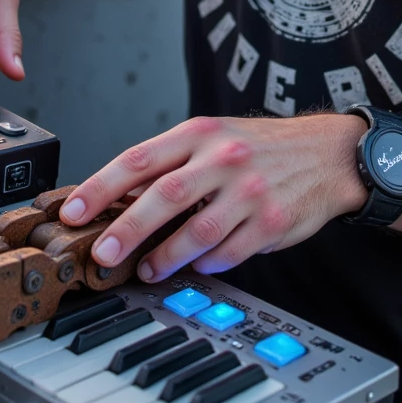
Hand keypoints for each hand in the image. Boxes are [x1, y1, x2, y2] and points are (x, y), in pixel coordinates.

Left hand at [58, 114, 366, 280]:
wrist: (328, 153)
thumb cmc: (261, 148)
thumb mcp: (214, 138)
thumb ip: (172, 163)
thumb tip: (118, 198)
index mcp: (200, 133)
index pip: (139, 159)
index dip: (101, 187)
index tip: (73, 212)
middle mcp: (224, 158)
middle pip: (164, 196)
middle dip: (127, 229)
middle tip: (103, 254)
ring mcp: (250, 191)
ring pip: (196, 232)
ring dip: (165, 257)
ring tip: (149, 269)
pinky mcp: (272, 222)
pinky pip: (229, 252)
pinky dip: (208, 263)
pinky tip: (198, 266)